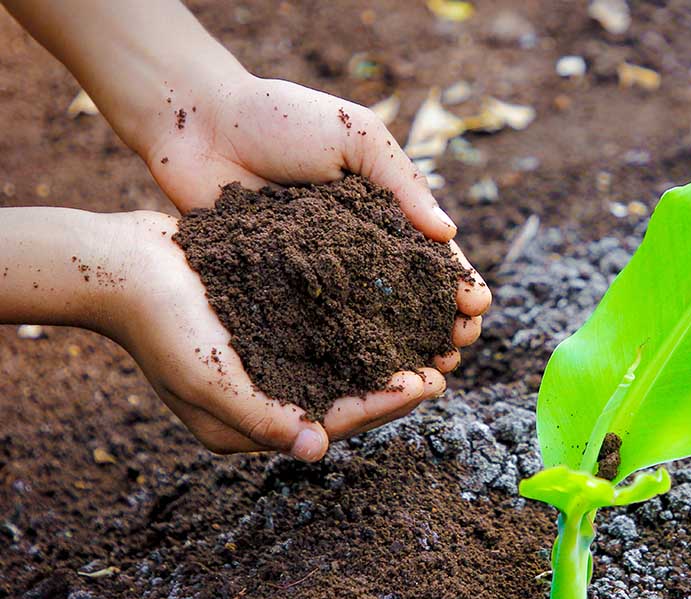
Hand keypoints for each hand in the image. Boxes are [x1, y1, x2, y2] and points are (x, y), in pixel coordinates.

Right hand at [106, 211, 459, 460]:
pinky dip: (359, 321)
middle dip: (395, 383)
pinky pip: (326, 329)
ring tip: (431, 336)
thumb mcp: (207, 376)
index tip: (426, 384)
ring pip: (342, 363)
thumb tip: (318, 450)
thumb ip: (261, 417)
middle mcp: (264, 397)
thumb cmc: (158, 321)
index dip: (383, 405)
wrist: (117, 261)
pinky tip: (393, 301)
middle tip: (446, 363)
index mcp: (249, 425)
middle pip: (346, 397)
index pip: (333, 422)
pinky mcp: (269, 322)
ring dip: (385, 353)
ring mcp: (267, 360)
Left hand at [144, 74, 489, 370]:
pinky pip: (317, 324)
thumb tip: (448, 234)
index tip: (476, 306)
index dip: (457, 283)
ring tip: (426, 374)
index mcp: (384, 210)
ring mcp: (318, 272)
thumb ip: (402, 183)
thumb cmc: (282, 117)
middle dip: (440, 325)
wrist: (199, 124)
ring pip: (369, 321)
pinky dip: (343, 350)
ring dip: (402, 350)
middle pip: (410, 298)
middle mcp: (357, 248)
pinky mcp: (277, 289)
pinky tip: (365, 374)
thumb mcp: (356, 137)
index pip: (432, 256)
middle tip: (457, 348)